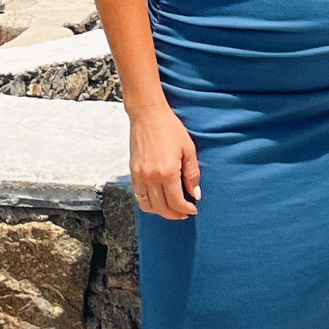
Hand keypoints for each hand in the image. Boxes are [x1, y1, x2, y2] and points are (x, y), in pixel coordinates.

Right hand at [128, 104, 200, 218]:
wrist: (147, 114)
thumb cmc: (170, 128)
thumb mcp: (188, 149)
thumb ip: (192, 174)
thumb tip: (195, 194)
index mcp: (167, 173)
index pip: (176, 202)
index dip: (186, 209)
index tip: (193, 210)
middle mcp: (151, 178)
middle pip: (162, 208)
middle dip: (175, 214)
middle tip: (185, 213)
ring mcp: (139, 176)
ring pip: (148, 205)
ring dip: (160, 211)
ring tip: (171, 208)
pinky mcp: (132, 172)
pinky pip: (138, 196)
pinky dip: (148, 202)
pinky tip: (158, 199)